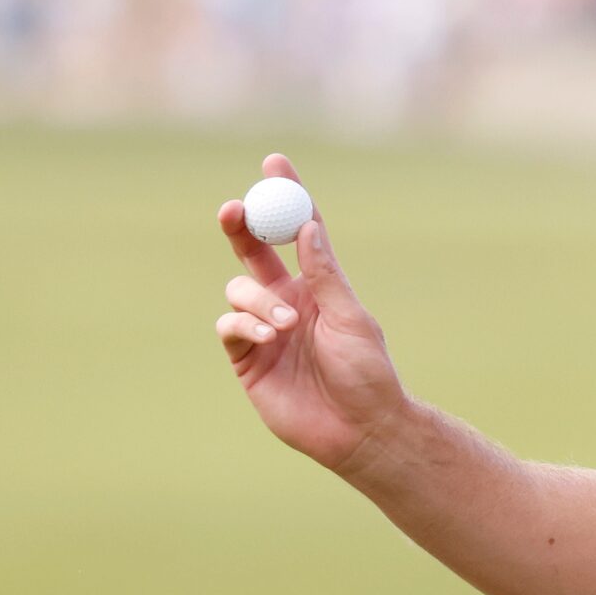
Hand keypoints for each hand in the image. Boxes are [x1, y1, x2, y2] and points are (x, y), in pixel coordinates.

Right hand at [214, 154, 408, 474]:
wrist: (359, 431)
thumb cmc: (367, 374)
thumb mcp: (351, 318)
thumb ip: (325, 275)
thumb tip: (307, 227)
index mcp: (317, 286)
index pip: (297, 233)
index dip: (285, 199)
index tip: (274, 163)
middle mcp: (286, 301)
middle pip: (253, 252)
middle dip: (241, 226)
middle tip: (234, 211)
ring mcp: (263, 329)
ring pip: (239, 289)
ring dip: (258, 300)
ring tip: (285, 325)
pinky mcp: (246, 359)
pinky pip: (228, 325)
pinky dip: (243, 324)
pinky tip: (266, 337)